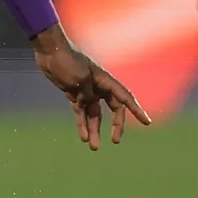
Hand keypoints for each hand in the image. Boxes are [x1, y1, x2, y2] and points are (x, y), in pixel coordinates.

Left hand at [30, 25, 151, 149]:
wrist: (50, 50)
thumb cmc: (67, 60)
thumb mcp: (80, 78)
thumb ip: (86, 94)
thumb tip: (86, 105)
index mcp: (105, 80)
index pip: (125, 98)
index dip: (137, 110)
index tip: (147, 122)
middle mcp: (99, 86)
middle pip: (114, 109)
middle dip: (116, 125)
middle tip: (115, 140)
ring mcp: (87, 91)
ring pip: (95, 115)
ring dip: (95, 130)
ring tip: (94, 147)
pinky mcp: (74, 94)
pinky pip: (81, 112)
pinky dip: (82, 124)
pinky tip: (83, 137)